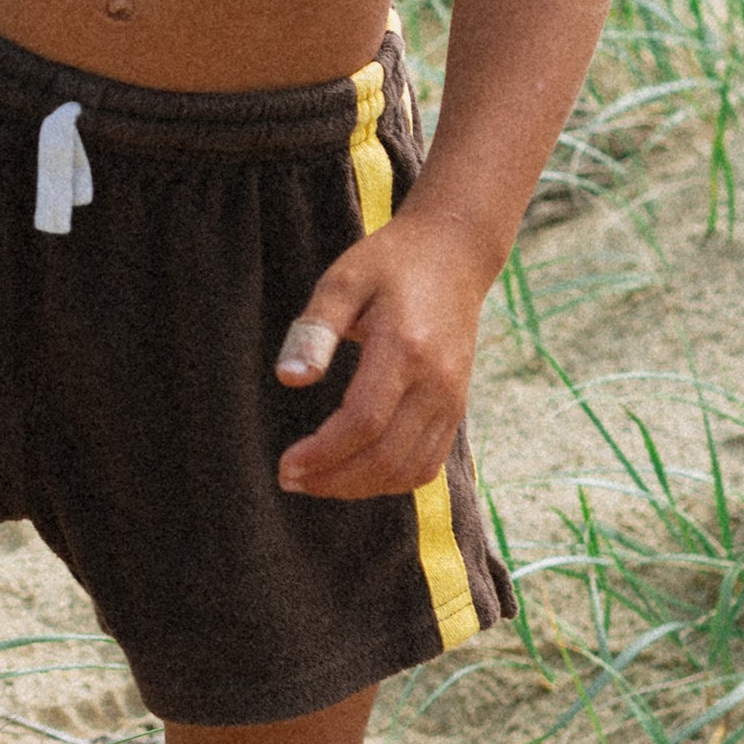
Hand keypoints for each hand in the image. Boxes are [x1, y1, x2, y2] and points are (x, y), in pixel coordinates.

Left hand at [274, 205, 490, 502]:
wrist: (454, 255)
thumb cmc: (389, 264)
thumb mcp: (343, 280)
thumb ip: (315, 329)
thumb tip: (290, 379)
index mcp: (406, 349)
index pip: (364, 422)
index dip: (322, 454)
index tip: (286, 464)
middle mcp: (437, 382)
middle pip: (387, 457)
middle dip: (334, 480)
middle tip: (290, 479)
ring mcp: (453, 399)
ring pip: (409, 470)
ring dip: (360, 487)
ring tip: (316, 481)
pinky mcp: (457, 408)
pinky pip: (428, 464)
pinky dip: (390, 481)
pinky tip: (354, 475)